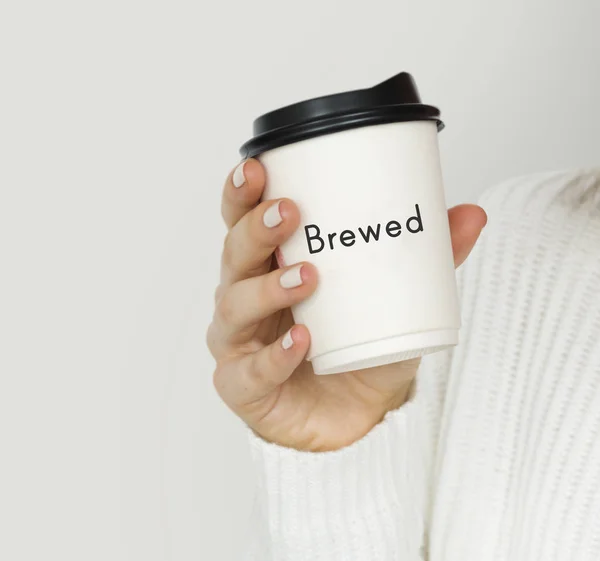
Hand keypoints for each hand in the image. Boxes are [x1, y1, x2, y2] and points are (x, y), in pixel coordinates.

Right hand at [207, 159, 486, 451]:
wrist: (355, 417)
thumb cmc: (359, 348)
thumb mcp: (393, 300)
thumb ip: (426, 260)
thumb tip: (472, 214)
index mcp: (270, 265)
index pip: (242, 221)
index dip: (241, 194)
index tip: (257, 166)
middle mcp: (246, 297)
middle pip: (234, 256)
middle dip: (255, 230)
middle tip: (290, 213)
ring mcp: (240, 343)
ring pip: (236, 307)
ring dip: (269, 288)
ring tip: (308, 276)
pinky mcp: (243, 386)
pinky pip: (251, 371)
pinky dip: (275, 356)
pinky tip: (302, 341)